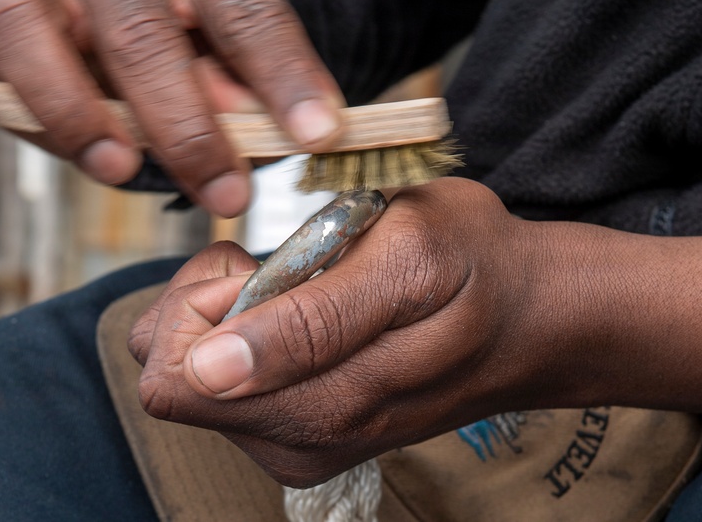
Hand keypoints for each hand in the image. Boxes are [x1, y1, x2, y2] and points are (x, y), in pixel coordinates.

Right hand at [0, 0, 344, 216]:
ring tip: (123, 170)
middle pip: (138, 28)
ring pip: (26, 24)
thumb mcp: (243, 54)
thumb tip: (265, 133)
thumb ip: (253, 86)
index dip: (283, 73)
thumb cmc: (205, 37)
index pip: (243, 3)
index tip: (316, 134)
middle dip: (186, 125)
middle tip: (227, 191)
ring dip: (75, 111)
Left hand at [129, 177, 701, 486]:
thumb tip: (206, 372)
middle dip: (211, 305)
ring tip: (308, 287)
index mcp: (311, 404)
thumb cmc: (473, 265)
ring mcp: (299, 442)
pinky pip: (231, 381)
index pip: (170, 372)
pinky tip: (310, 311)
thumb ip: (303, 321)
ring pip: (197, 378)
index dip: (198, 302)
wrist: (532, 316)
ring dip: (233, 318)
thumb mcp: (403, 260)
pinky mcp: (304, 431)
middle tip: (286, 269)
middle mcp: (295, 440)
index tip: (259, 264)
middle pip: (173, 376)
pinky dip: (253, 334)